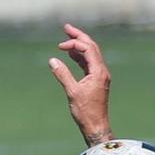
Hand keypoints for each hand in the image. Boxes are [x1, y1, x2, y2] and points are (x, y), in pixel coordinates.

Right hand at [47, 23, 112, 145]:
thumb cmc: (86, 112)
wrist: (96, 126)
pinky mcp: (96, 81)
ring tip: (67, 38)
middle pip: (92, 47)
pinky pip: (89, 64)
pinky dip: (80, 57)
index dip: (74, 43)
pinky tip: (71, 54)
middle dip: (79, 37)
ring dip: (79, 45)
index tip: (60, 47)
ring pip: (91, 54)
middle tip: (66, 27)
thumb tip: (52, 60)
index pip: (88, 49)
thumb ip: (62, 74)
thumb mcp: (72, 92)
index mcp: (99, 72)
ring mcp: (100, 76)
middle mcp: (102, 71)